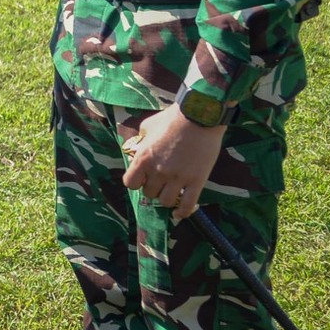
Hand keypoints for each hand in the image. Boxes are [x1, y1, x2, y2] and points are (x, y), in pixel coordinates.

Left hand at [122, 104, 225, 222]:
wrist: (199, 116)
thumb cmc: (171, 118)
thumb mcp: (147, 126)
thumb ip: (140, 141)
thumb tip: (137, 149)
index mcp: (143, 157)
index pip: (130, 183)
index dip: (136, 182)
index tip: (142, 178)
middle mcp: (158, 170)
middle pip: (149, 194)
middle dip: (153, 189)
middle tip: (160, 182)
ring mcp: (178, 177)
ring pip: (166, 202)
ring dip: (167, 198)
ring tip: (171, 191)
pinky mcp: (197, 181)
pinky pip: (188, 205)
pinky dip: (183, 212)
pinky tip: (180, 213)